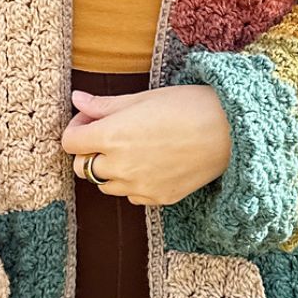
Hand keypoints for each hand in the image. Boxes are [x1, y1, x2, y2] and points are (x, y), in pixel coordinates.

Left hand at [61, 83, 232, 204]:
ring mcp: (138, 187)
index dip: (75, 129)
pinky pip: (131, 196)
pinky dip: (131, 183)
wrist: (227, 132)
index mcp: (112, 137)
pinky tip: (149, 163)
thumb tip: (77, 99)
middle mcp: (120, 167)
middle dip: (88, 151)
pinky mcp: (157, 199)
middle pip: (82, 168)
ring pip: (105, 185)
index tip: (88, 121)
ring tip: (130, 148)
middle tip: (107, 133)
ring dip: (108, 169)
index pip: (70, 143)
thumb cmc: (185, 106)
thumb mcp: (141, 98)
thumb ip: (104, 105)